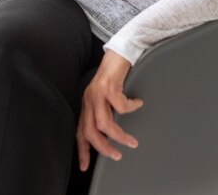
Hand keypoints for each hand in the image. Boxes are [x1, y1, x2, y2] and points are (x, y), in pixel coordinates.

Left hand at [76, 50, 143, 170]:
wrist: (120, 51)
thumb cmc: (115, 74)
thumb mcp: (106, 96)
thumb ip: (105, 111)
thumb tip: (110, 133)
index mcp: (87, 103)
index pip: (80, 131)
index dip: (82, 150)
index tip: (85, 166)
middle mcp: (89, 99)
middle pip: (91, 132)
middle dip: (104, 148)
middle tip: (117, 155)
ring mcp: (97, 92)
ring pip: (104, 123)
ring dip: (119, 136)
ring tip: (131, 140)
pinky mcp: (109, 85)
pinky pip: (120, 106)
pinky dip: (131, 108)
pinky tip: (137, 104)